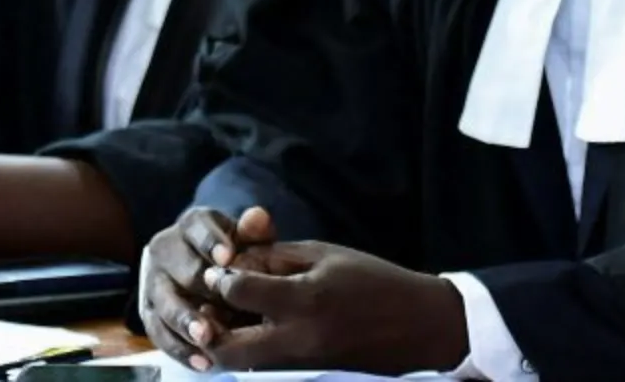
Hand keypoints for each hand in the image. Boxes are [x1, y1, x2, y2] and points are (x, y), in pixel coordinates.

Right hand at [139, 205, 275, 368]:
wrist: (201, 265)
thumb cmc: (232, 252)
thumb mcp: (245, 237)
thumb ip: (254, 231)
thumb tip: (258, 217)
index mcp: (191, 225)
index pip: (199, 229)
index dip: (212, 243)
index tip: (228, 258)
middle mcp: (165, 250)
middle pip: (183, 270)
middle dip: (204, 288)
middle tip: (224, 304)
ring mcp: (152, 283)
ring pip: (166, 304)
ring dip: (187, 322)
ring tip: (208, 338)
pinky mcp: (148, 313)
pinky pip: (160, 334)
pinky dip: (180, 349)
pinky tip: (202, 361)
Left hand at [201, 240, 469, 374]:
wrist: (417, 326)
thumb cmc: (374, 280)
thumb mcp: (327, 255)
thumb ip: (277, 257)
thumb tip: (235, 262)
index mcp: (305, 299)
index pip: (238, 291)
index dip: (221, 277)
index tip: (220, 268)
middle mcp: (296, 338)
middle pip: (223, 347)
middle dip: (207, 325)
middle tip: (208, 305)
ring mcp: (298, 364)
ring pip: (236, 364)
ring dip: (222, 343)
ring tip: (226, 318)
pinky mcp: (303, 375)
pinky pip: (258, 368)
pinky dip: (244, 352)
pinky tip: (250, 331)